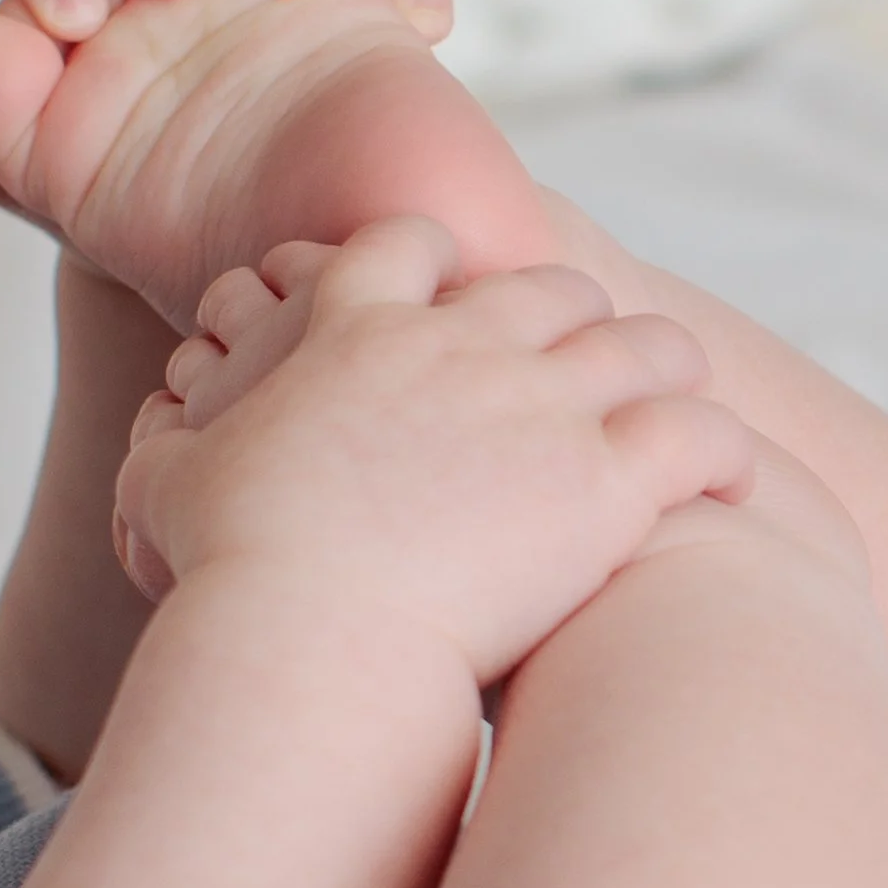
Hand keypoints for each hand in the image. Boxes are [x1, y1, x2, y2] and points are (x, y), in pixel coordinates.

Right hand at [113, 217, 756, 688]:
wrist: (311, 639)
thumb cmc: (229, 577)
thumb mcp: (168, 487)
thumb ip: (167, 447)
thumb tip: (155, 443)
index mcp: (357, 330)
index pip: (410, 248)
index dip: (443, 263)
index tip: (460, 291)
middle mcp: (462, 345)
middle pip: (550, 288)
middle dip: (573, 317)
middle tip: (586, 361)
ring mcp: (544, 404)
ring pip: (644, 344)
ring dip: (664, 368)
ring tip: (676, 404)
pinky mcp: (607, 479)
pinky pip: (700, 434)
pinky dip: (724, 451)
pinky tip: (733, 480)